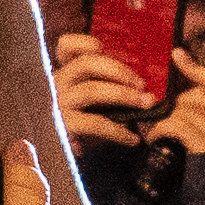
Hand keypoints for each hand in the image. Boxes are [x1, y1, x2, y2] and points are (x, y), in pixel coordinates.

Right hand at [47, 28, 158, 148]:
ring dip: (124, 95)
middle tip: (142, 84)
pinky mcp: (64, 127)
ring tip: (146, 103)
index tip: (102, 47)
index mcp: (64, 74)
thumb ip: (105, 86)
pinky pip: (96, 123)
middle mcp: (57, 85)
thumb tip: (141, 83)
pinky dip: (119, 131)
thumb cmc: (82, 126)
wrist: (61, 162)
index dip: (82, 43)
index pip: (65, 47)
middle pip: (85, 64)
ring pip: (92, 90)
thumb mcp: (90, 102)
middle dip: (118, 70)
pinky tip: (133, 139)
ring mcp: (59, 105)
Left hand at [156, 51, 204, 161]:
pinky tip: (154, 137)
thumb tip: (184, 94)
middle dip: (177, 101)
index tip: (178, 55)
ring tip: (157, 128)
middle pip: (201, 94)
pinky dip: (161, 128)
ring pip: (189, 107)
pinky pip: (179, 125)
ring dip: (166, 116)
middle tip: (163, 114)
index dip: (198, 68)